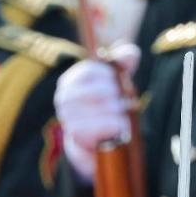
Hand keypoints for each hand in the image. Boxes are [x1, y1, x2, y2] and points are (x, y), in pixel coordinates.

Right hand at [54, 56, 134, 182]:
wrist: (94, 143)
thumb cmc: (105, 107)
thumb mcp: (114, 82)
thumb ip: (122, 64)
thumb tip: (131, 54)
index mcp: (70, 80)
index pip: (94, 70)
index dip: (111, 77)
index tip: (116, 86)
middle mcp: (64, 96)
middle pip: (103, 90)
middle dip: (119, 98)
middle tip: (123, 105)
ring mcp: (67, 115)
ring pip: (106, 107)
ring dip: (119, 113)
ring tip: (120, 117)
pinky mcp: (75, 133)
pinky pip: (105, 124)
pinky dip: (116, 126)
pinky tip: (117, 129)